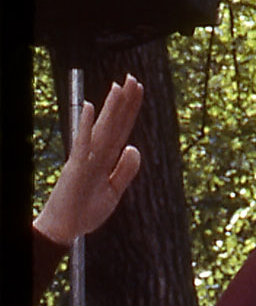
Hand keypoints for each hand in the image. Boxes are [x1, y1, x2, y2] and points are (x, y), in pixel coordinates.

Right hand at [34, 75, 143, 248]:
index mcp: (106, 159)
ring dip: (110, 108)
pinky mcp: (76, 167)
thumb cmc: (86, 209)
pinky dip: (86, 126)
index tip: (138, 91)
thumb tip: (134, 148)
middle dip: (125, 102)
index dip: (130, 111)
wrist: (67, 227)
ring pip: (102, 129)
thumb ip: (125, 170)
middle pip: (115, 124)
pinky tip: (89, 107)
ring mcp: (86, 159)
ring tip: (119, 86)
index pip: (122, 130)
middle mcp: (97, 154)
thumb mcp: (114, 190)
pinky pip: (82, 143)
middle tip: (133, 78)